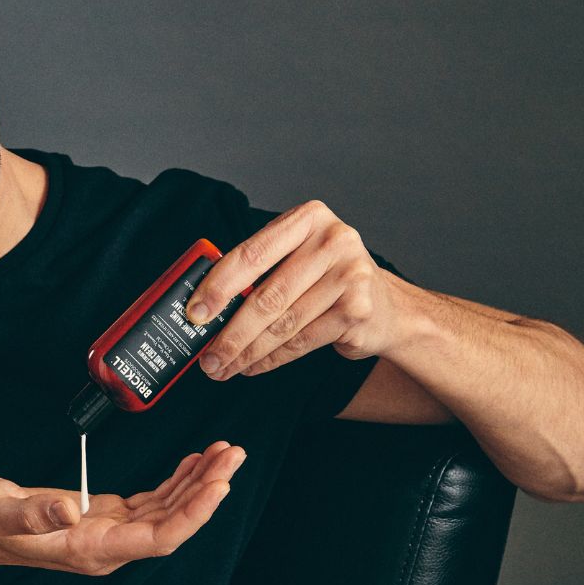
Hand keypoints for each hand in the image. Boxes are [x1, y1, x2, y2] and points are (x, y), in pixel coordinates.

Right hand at [0, 441, 245, 575]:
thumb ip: (30, 513)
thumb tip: (68, 511)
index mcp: (89, 548)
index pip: (158, 539)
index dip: (193, 515)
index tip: (218, 486)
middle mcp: (108, 545)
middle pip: (173, 524)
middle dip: (207, 490)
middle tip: (232, 455)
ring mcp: (110, 531)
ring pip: (169, 512)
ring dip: (199, 483)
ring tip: (224, 453)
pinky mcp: (108, 515)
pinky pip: (154, 502)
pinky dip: (178, 481)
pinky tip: (194, 463)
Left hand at [184, 200, 405, 380]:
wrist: (388, 306)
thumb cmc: (327, 277)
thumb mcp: (297, 256)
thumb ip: (259, 269)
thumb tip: (204, 306)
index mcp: (308, 218)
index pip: (252, 253)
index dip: (218, 286)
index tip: (194, 313)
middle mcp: (333, 241)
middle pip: (267, 295)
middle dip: (230, 331)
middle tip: (206, 355)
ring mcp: (350, 275)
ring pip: (282, 324)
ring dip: (247, 351)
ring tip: (223, 366)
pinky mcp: (357, 310)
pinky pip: (301, 341)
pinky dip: (271, 359)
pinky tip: (252, 366)